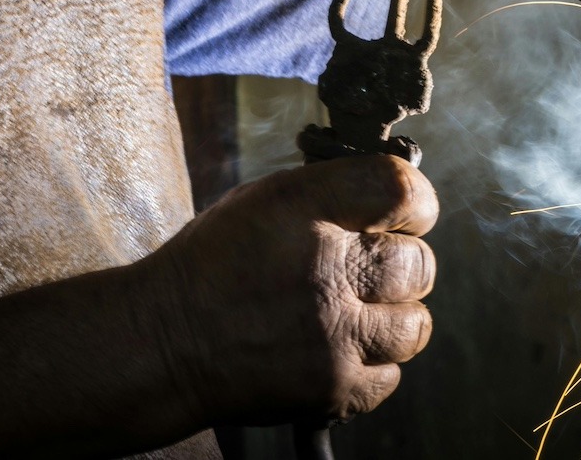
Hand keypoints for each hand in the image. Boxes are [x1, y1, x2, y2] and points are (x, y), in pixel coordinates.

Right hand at [140, 154, 437, 425]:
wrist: (161, 344)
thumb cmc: (214, 266)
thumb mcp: (263, 202)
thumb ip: (332, 197)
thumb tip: (394, 202)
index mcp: (303, 209)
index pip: (402, 191)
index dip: (415, 205)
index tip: (403, 218)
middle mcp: (324, 269)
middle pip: (419, 263)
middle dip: (400, 268)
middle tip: (366, 277)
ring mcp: (333, 335)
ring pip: (415, 325)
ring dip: (392, 320)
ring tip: (355, 317)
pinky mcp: (333, 388)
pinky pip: (391, 375)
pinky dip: (371, 366)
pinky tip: (338, 352)